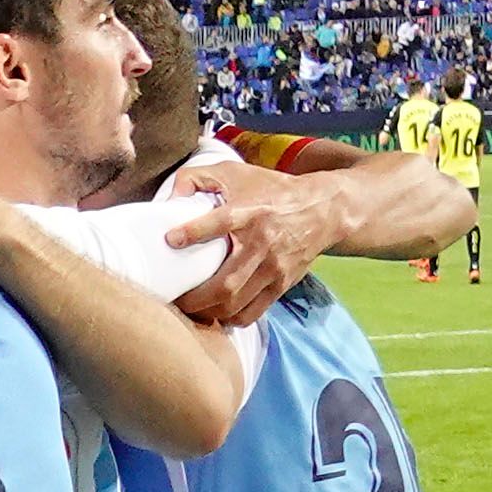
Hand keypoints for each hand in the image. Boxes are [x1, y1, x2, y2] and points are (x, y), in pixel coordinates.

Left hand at [162, 157, 467, 317]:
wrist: (323, 210)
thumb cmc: (270, 190)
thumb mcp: (236, 173)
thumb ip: (197, 177)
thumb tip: (168, 199)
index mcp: (251, 211)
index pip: (221, 221)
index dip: (194, 232)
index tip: (170, 239)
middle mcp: (263, 243)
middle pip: (226, 283)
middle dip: (194, 298)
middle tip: (173, 298)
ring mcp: (274, 268)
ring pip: (236, 303)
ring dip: (208, 312)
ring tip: (190, 309)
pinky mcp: (282, 284)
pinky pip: (252, 312)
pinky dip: (230, 318)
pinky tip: (216, 314)